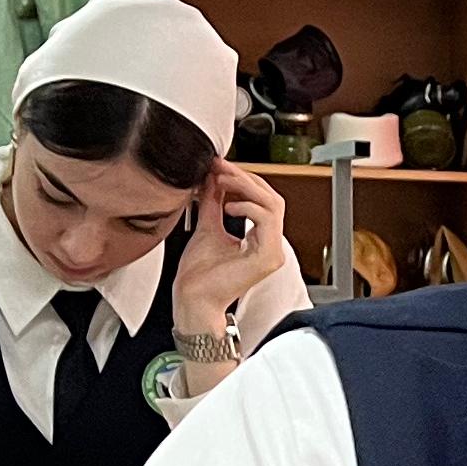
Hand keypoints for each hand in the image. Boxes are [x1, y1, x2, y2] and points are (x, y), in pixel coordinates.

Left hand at [169, 165, 290, 333]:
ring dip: (246, 187)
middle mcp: (271, 245)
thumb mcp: (208, 226)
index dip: (243, 179)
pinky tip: (227, 205)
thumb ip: (214, 202)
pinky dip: (247, 206)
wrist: (193, 300)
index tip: (220, 166)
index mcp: (260, 239)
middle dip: (245, 178)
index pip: (263, 199)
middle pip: (272, 198)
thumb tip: (214, 177)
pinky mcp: (268, 257)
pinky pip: (266, 220)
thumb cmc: (199, 275)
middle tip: (221, 167)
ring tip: (222, 181)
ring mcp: (273, 252)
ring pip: (272, 205)